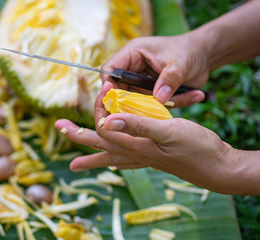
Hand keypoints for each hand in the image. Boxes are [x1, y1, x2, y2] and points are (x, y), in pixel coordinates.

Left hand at [55, 82, 244, 193]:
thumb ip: (138, 126)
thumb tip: (106, 122)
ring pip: (110, 156)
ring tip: (75, 165)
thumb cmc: (197, 148)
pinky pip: (126, 160)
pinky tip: (113, 163)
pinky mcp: (153, 159)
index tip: (87, 102)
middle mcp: (135, 153)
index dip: (94, 114)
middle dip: (78, 136)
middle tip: (59, 129)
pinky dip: (115, 159)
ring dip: (91, 156)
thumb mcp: (169, 132)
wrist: (218, 166)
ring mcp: (143, 158)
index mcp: (135, 144)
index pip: (104, 129)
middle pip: (99, 144)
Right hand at [101, 34, 209, 106]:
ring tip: (180, 98)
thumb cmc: (190, 50)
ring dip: (156, 106)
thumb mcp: (180, 63)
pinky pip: (153, 105)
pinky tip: (192, 96)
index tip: (117, 101)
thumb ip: (169, 80)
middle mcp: (134, 68)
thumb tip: (158, 99)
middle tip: (148, 112)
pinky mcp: (152, 92)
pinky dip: (171, 105)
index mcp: (133, 53)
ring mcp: (142, 81)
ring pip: (137, 101)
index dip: (109, 86)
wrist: (205, 54)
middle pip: (119, 90)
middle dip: (133, 103)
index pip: (110, 70)